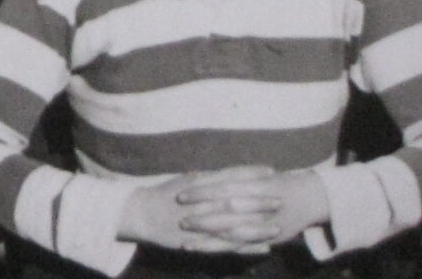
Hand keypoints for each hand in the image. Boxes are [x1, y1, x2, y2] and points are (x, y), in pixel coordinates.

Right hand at [121, 169, 323, 252]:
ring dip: (257, 226)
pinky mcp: (200, 240)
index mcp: (199, 185)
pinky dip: (245, 247)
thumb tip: (220, 172)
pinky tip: (263, 248)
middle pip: (235, 200)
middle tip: (280, 199)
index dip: (250, 173)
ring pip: (234, 224)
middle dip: (259, 200)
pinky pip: (226, 245)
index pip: (229, 176)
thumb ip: (202, 178)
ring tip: (278, 227)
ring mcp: (201, 222)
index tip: (270, 171)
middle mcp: (202, 203)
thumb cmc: (163, 195)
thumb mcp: (182, 181)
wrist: (141, 214)